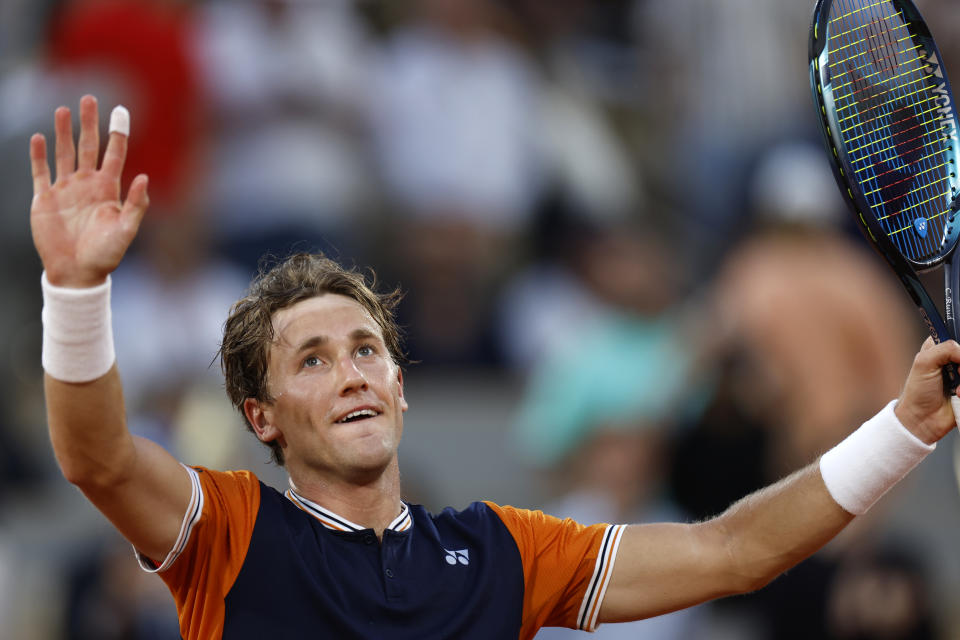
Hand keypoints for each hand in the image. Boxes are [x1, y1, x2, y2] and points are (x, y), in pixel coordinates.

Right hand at [30, 95, 147, 287]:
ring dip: (63, 132)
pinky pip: (40, 172)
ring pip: (64, 154)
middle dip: (89, 123)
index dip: (117, 132)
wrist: (77, 273)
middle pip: (88, 146)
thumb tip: (144, 177)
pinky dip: (39, 156)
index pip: (114, 153)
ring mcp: (65, 190)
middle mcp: (87, 185)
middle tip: (89, 98)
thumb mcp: (126, 231)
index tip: (120, 109)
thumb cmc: (106, 255)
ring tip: (63, 110)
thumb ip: (136, 205)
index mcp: (108, 189)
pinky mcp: (45, 199)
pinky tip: (39, 138)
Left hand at [894, 338, 959, 443]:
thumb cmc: (918, 391)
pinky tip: (959, 395)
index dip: (959, 346)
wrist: (922, 419)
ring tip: (956, 389)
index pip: (957, 334)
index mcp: (941, 346)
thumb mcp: (924, 362)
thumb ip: (945, 349)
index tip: (957, 358)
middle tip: (957, 373)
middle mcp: (954, 358)